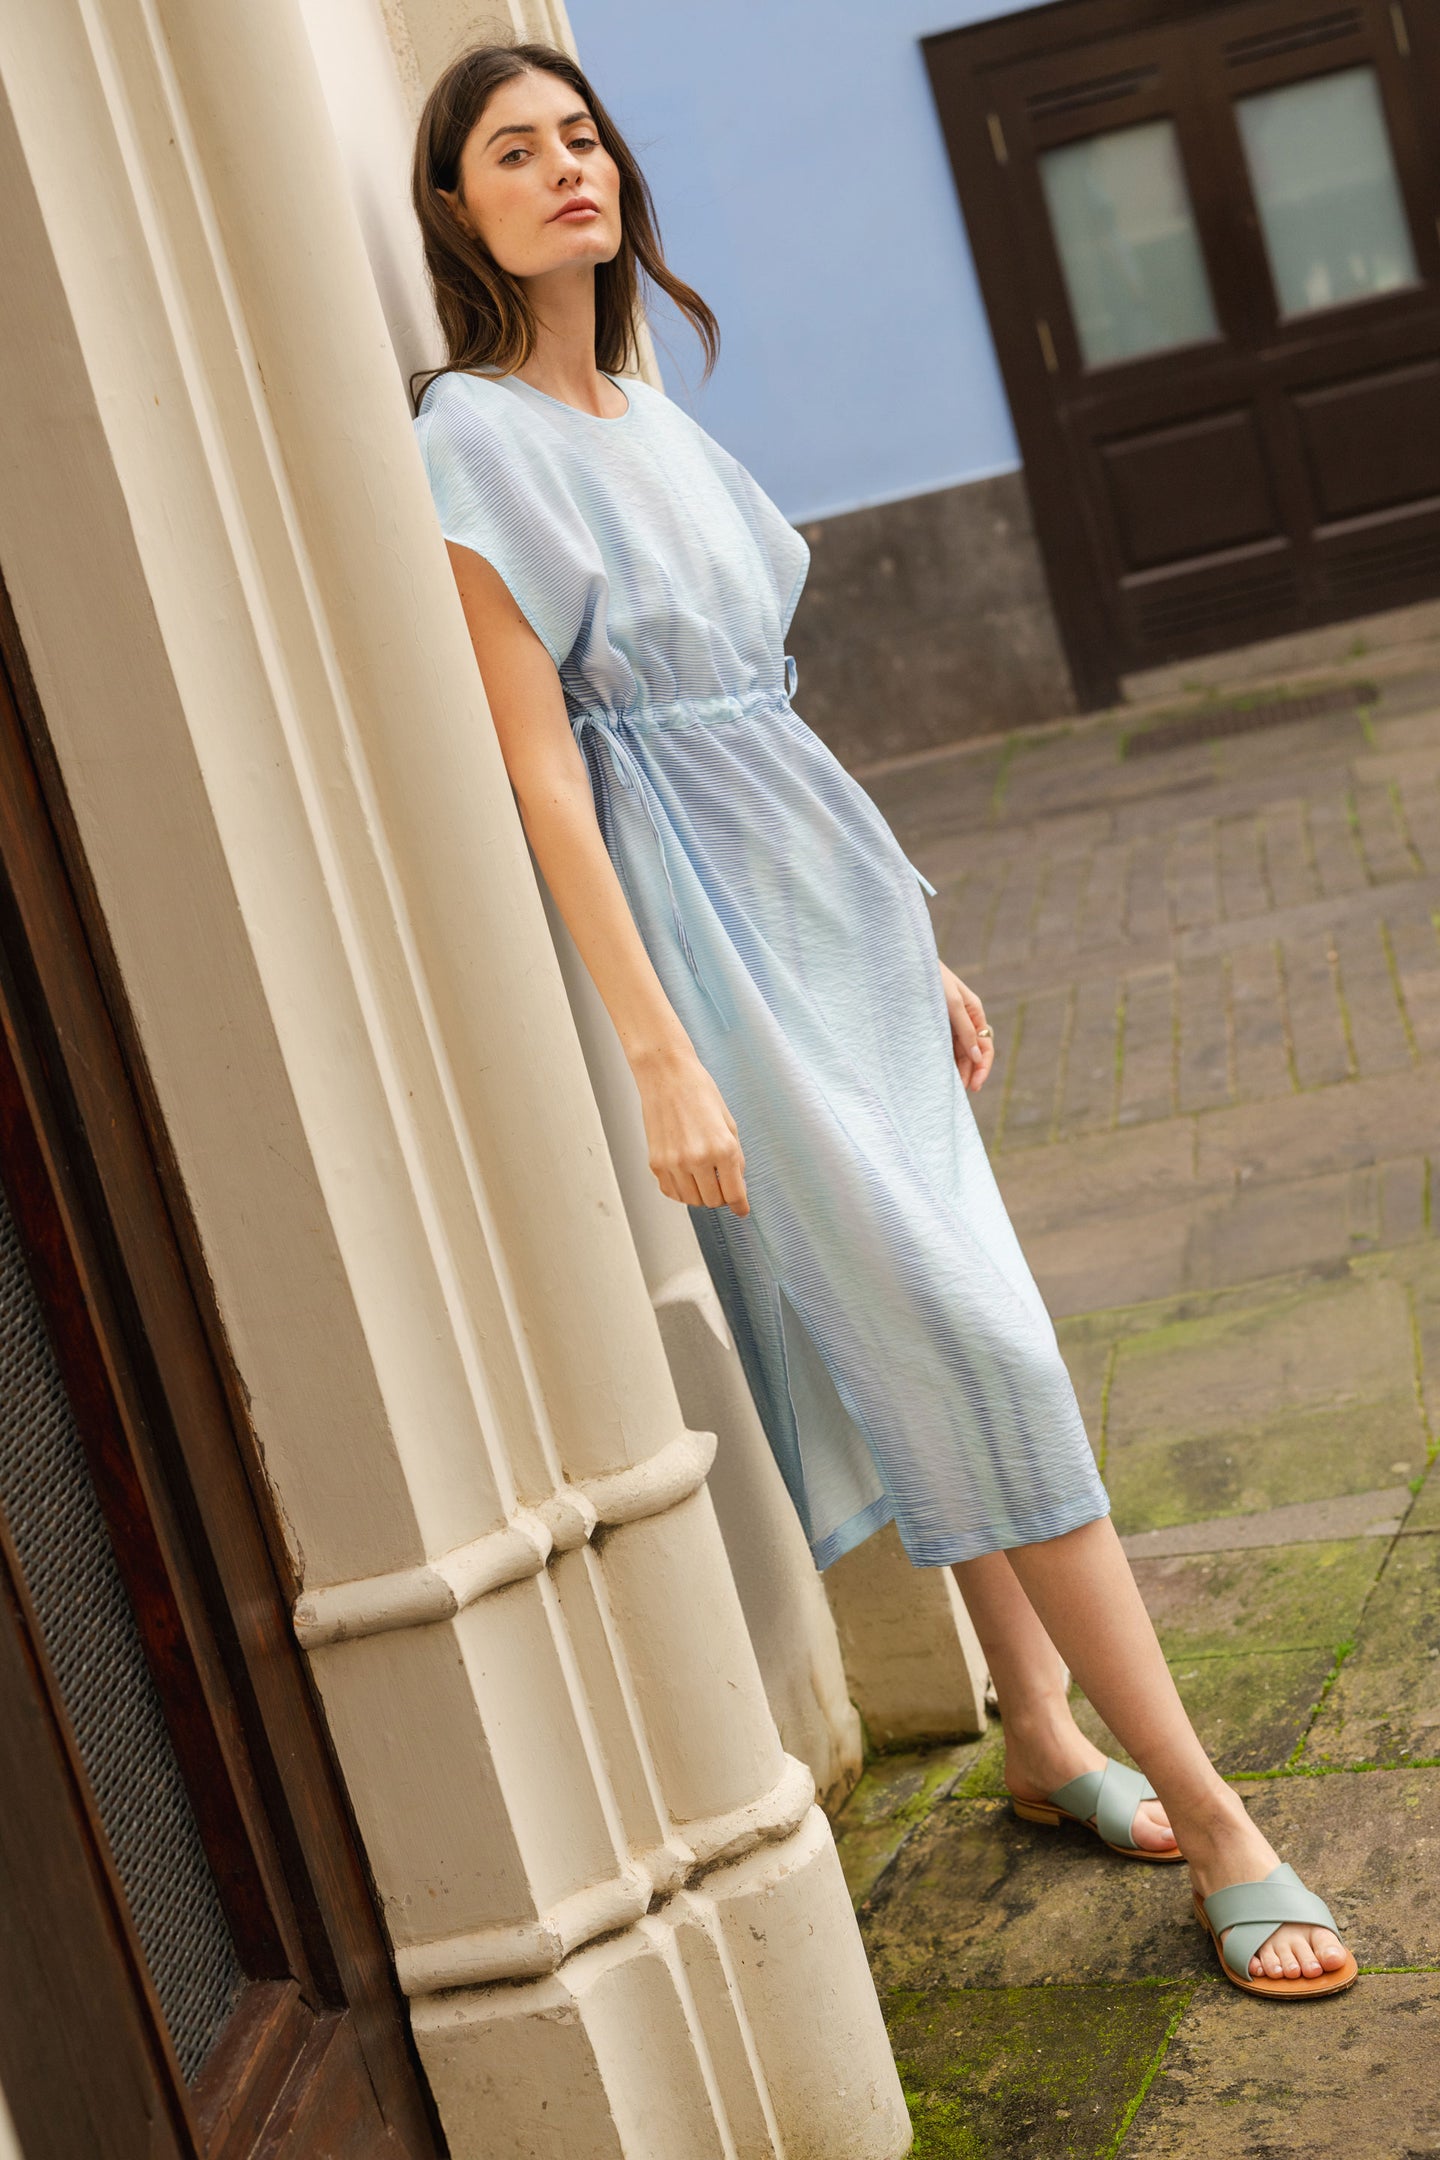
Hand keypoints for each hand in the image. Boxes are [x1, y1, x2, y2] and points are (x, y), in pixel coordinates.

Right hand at [633, 1046, 749, 1215]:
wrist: (666, 1076)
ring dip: (700, 1194)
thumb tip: (737, 1183)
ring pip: (691, 1200)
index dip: (740, 1206)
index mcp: (722, 1148)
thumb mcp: (729, 1123)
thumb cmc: (699, 1092)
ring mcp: (674, 1163)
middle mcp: (698, 1158)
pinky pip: (671, 1192)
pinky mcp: (656, 1163)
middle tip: (721, 1183)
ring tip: (702, 1176)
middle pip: (713, 1201)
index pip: (734, 1194)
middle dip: (720, 1197)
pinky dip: (681, 1190)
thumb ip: (735, 1157)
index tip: (742, 1210)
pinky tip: (686, 1176)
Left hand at [940, 963, 993, 1093]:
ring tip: (951, 1088)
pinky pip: (943, 1046)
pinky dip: (945, 1060)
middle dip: (970, 1072)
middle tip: (962, 1092)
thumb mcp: (951, 1003)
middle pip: (973, 1051)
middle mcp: (964, 1019)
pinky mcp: (934, 1024)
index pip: (985, 1045)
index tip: (975, 1085)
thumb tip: (978, 1056)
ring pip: (958, 1051)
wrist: (905, 964)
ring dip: (958, 1069)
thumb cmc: (930, 979)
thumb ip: (965, 1029)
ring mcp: (948, 1022)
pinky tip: (941, 1073)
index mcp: (974, 1011)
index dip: (983, 1067)